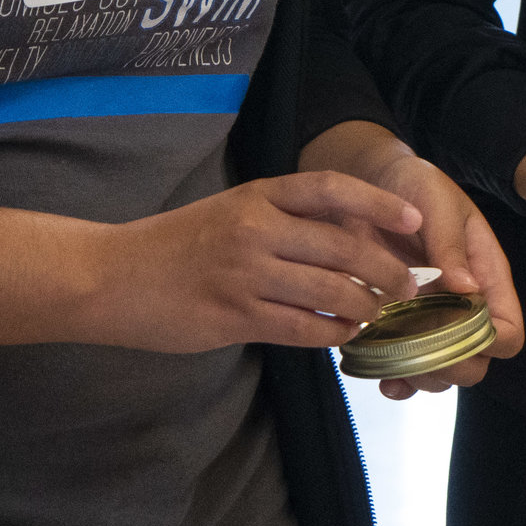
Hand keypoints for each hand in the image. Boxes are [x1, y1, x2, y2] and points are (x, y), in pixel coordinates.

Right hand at [0, 173, 424, 354]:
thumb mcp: (231, 211)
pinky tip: (341, 336)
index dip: (379, 203)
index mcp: (256, 196)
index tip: (414, 220)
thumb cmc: (176, 244)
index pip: (331, 188)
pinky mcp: (233, 317)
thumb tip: (351, 234)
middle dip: (385, 270)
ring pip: (329, 292)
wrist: (112, 276)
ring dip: (364, 308)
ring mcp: (245, 274)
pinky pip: (300, 328)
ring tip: (377, 316)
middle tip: (408, 287)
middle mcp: (255, 229)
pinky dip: (330, 334)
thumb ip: (283, 219)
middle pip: (342, 246)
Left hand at [299, 123, 524, 399]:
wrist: (375, 182)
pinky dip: (396, 381)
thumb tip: (467, 289)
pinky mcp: (399, 326)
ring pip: (441, 374)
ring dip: (421, 377)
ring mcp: (431, 320)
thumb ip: (450, 244)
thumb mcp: (436, 203)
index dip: (490, 344)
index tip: (459, 337)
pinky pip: (405, 370)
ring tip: (393, 362)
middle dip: (451, 368)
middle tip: (418, 354)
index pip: (507, 331)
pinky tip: (381, 375)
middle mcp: (463, 307)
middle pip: (476, 364)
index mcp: (486, 276)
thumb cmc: (415, 186)